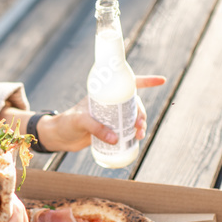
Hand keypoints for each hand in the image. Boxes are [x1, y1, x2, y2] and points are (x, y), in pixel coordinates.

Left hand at [39, 75, 164, 151]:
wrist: (59, 137)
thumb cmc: (66, 123)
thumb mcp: (80, 122)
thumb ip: (96, 128)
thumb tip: (116, 139)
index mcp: (103, 94)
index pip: (126, 83)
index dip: (146, 81)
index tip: (162, 80)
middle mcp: (109, 103)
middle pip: (133, 103)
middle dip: (142, 113)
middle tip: (140, 126)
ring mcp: (110, 116)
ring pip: (132, 117)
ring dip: (140, 124)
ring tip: (139, 135)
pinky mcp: (109, 129)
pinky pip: (126, 129)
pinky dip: (133, 134)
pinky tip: (136, 141)